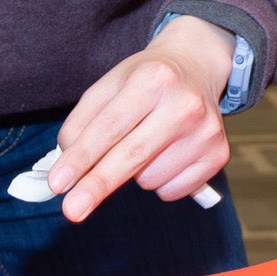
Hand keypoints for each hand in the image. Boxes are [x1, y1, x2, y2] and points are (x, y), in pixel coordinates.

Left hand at [47, 15, 232, 222]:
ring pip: (149, 179)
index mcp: (153, 79)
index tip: (58, 183)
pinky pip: (172, 191)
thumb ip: (82, 120)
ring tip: (147, 142)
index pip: (110, 126)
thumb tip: (67, 164)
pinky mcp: (218, 154)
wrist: (197, 65)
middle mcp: (185, 104)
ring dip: (134, 174)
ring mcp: (206, 131)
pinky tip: (167, 154)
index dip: (81, 157)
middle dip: (97, 186)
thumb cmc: (146, 79)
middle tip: (72, 210)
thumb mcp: (110, 84)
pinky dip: (159, 182)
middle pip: (132, 156)